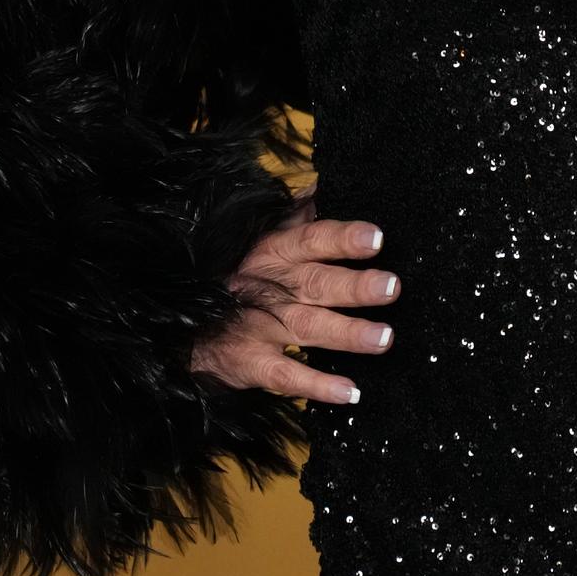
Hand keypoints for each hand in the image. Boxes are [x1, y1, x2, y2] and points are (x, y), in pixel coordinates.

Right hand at [190, 182, 400, 405]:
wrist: (183, 320)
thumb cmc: (239, 273)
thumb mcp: (264, 237)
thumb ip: (299, 214)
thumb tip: (333, 183)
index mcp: (275, 250)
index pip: (312, 239)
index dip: (342, 238)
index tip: (377, 237)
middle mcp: (271, 286)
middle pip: (316, 283)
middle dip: (355, 286)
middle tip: (392, 287)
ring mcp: (259, 325)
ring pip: (307, 327)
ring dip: (347, 334)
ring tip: (385, 339)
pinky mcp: (250, 362)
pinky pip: (285, 376)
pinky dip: (317, 386)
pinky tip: (351, 392)